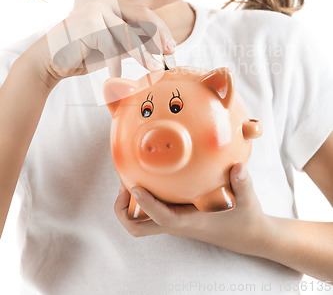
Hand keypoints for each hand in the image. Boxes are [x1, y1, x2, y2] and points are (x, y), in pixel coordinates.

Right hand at [37, 0, 175, 80]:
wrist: (48, 61)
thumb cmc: (81, 53)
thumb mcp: (113, 46)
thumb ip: (132, 42)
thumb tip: (160, 46)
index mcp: (111, 3)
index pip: (144, 13)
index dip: (161, 29)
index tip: (170, 47)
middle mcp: (104, 1)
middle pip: (142, 16)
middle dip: (158, 36)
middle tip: (168, 54)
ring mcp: (95, 10)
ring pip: (128, 34)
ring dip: (142, 54)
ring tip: (153, 68)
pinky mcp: (88, 24)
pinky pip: (111, 46)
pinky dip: (115, 64)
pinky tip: (114, 75)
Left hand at [114, 163, 268, 256]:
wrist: (249, 236)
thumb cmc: (246, 218)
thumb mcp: (248, 200)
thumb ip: (243, 184)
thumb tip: (238, 167)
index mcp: (191, 222)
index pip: (163, 218)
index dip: (147, 204)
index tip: (134, 187)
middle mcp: (178, 224)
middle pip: (139, 229)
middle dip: (124, 211)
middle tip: (125, 185)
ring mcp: (175, 222)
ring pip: (141, 222)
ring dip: (129, 204)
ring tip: (130, 177)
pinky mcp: (177, 216)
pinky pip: (150, 212)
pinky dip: (143, 198)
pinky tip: (151, 177)